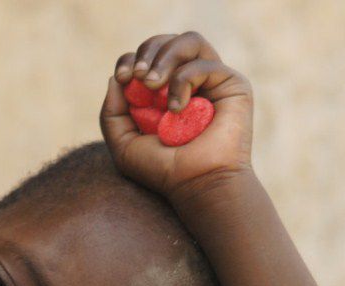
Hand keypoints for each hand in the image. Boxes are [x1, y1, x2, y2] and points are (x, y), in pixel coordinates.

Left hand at [100, 31, 253, 202]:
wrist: (196, 185)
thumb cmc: (163, 171)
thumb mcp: (123, 145)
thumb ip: (112, 113)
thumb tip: (116, 78)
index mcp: (164, 92)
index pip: (146, 58)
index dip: (130, 59)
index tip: (123, 77)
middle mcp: (189, 82)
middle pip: (165, 42)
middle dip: (147, 53)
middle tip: (138, 77)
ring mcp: (211, 81)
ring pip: (188, 41)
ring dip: (164, 57)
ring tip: (153, 84)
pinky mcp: (232, 84)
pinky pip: (203, 64)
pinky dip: (183, 81)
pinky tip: (177, 109)